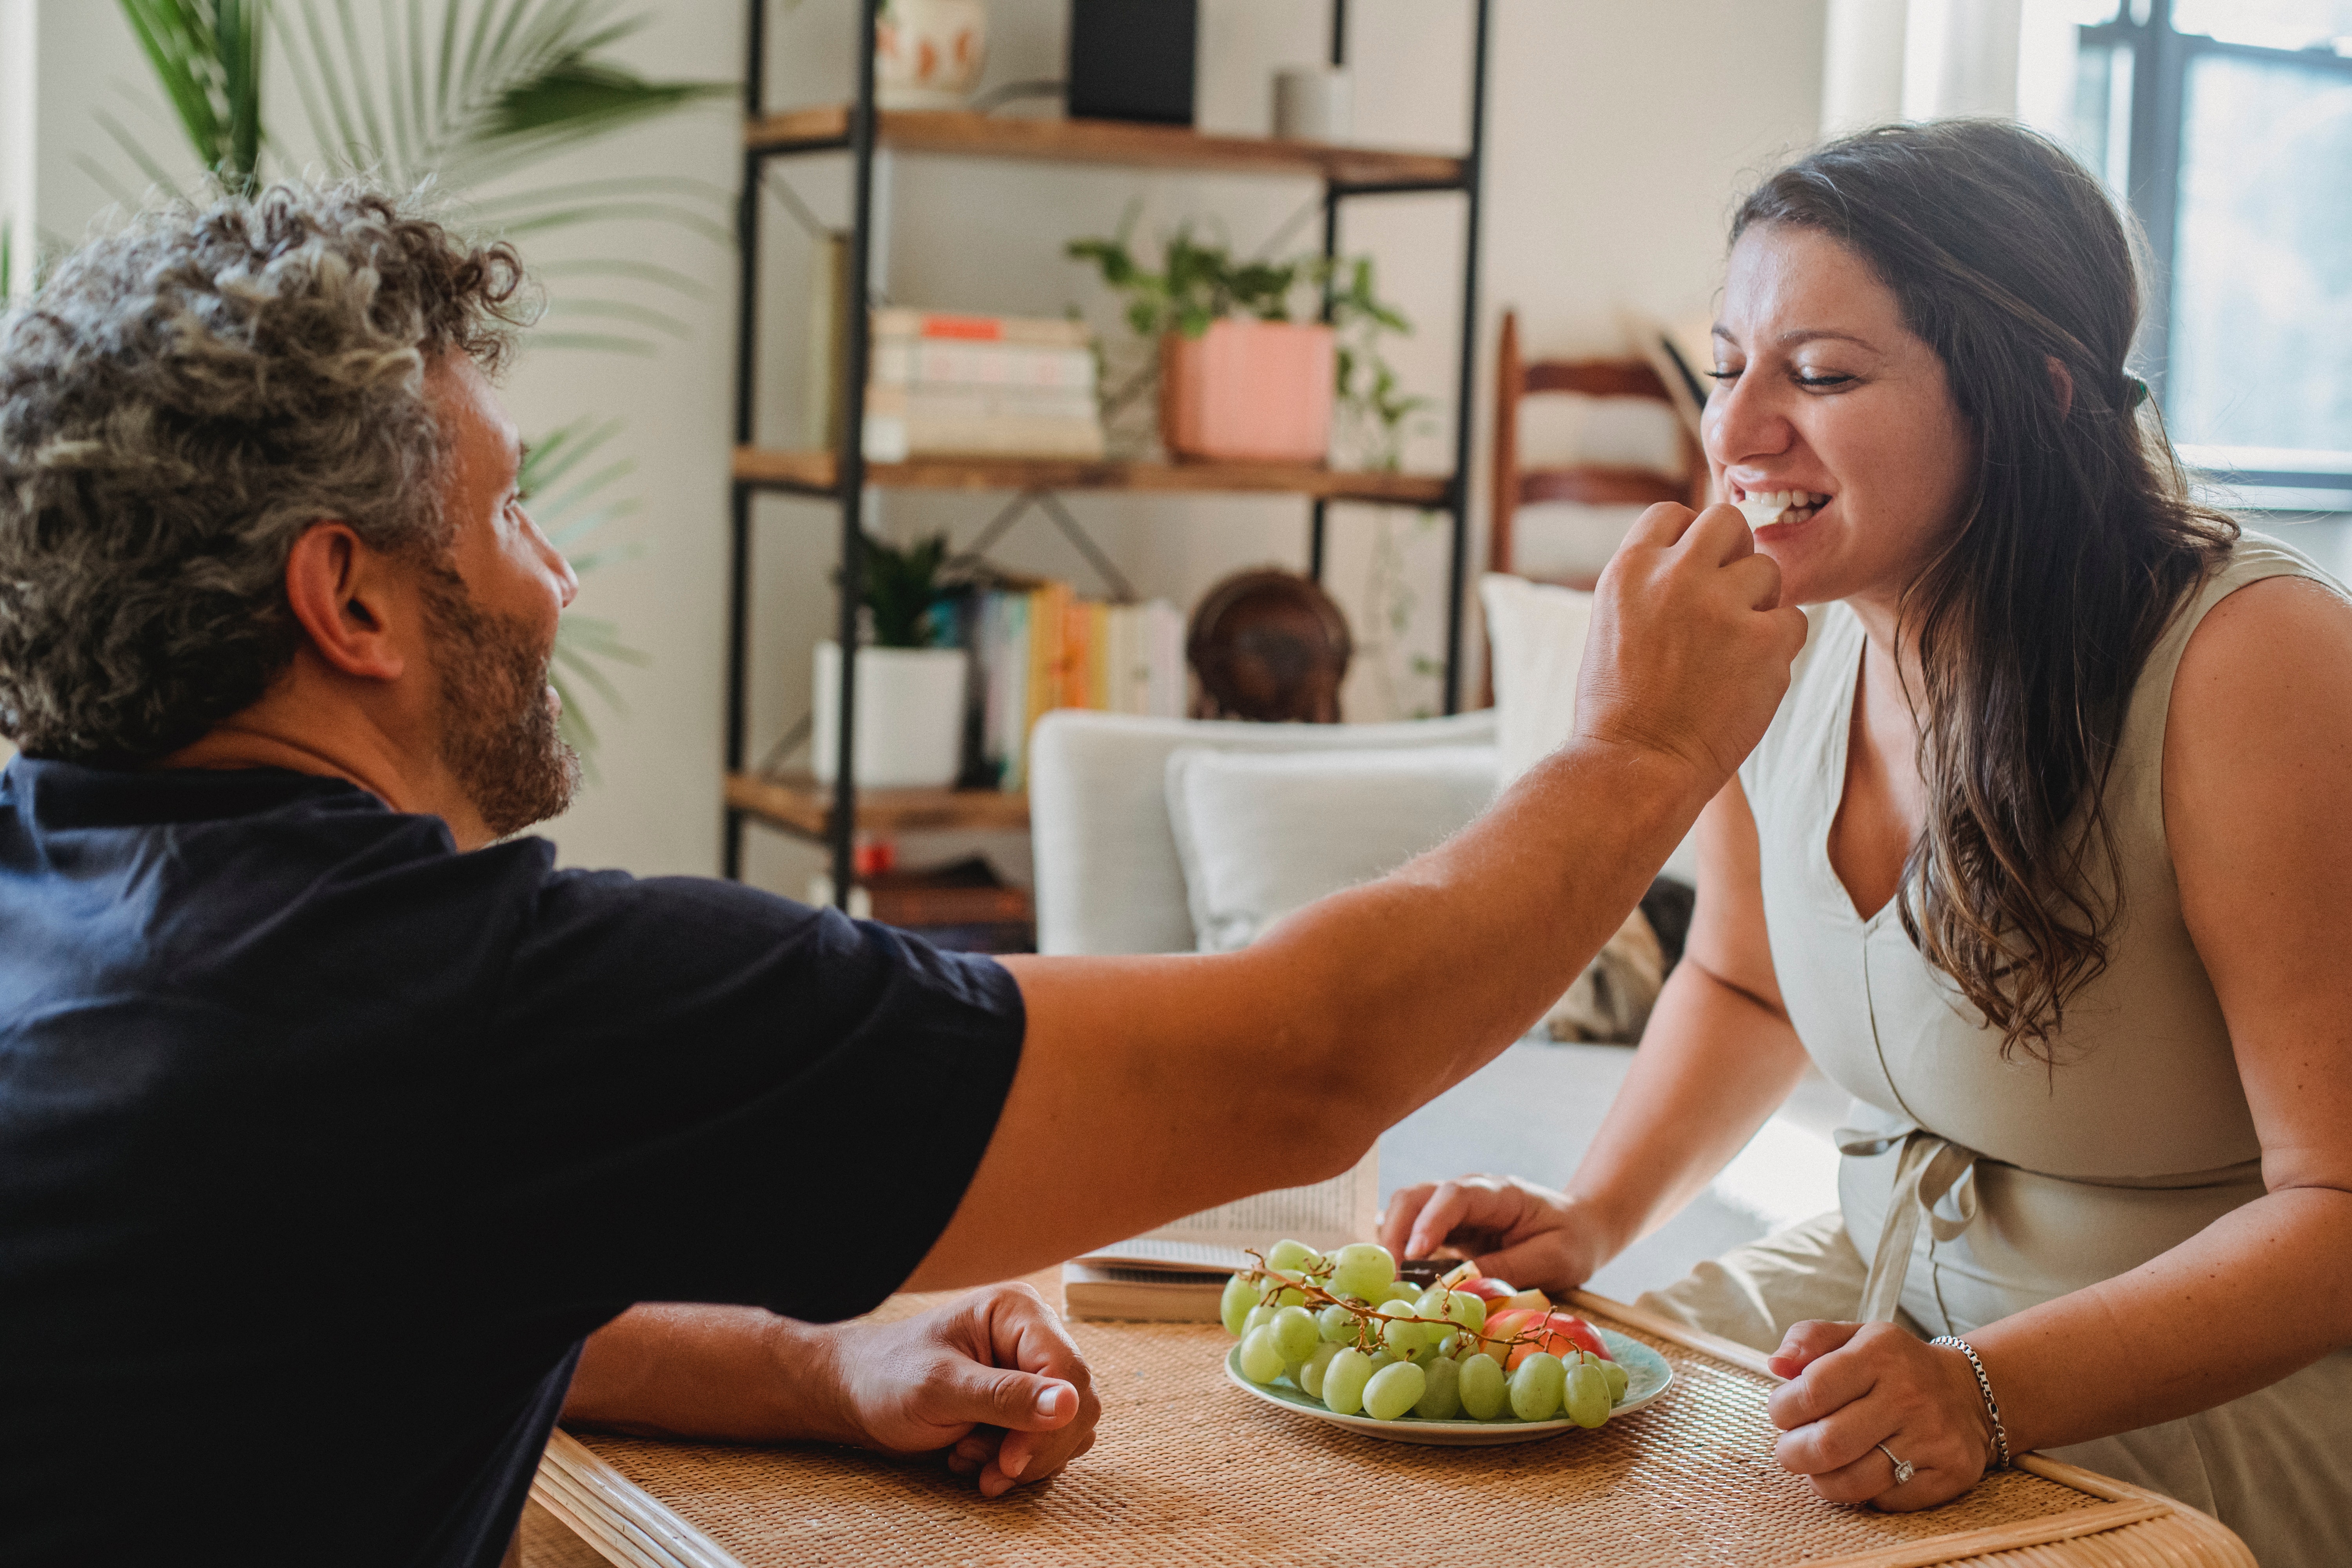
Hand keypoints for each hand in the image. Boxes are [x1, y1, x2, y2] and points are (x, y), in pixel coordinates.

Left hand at [828, 1282, 1099, 1497]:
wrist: (858, 1395)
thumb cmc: (888, 1378)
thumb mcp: (940, 1388)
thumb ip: (1005, 1397)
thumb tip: (1070, 1404)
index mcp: (1017, 1312)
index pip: (1068, 1372)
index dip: (1049, 1425)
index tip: (1009, 1462)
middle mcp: (1034, 1336)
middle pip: (1077, 1404)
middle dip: (1034, 1448)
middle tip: (988, 1470)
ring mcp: (1032, 1370)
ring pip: (1067, 1429)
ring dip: (1021, 1459)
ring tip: (968, 1456)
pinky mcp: (1025, 1402)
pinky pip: (1049, 1443)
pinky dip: (1014, 1463)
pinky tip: (973, 1458)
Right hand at [1377, 1175, 1611, 1293]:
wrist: (1581, 1227)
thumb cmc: (1571, 1240)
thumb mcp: (1551, 1260)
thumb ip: (1506, 1271)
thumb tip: (1459, 1288)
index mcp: (1498, 1194)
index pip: (1454, 1196)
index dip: (1429, 1222)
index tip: (1415, 1255)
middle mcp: (1468, 1195)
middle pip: (1415, 1197)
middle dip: (1395, 1232)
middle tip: (1389, 1276)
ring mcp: (1454, 1211)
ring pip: (1407, 1213)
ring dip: (1393, 1245)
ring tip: (1391, 1284)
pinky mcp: (1449, 1231)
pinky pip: (1415, 1235)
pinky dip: (1402, 1256)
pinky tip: (1401, 1282)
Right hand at [1575, 502, 1807, 791]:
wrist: (1635, 767)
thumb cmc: (1619, 706)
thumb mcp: (1613, 623)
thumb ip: (1651, 582)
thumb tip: (1694, 554)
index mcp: (1629, 569)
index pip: (1673, 513)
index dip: (1689, 540)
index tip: (1692, 573)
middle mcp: (1675, 576)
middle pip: (1728, 522)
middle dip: (1733, 553)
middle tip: (1727, 597)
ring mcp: (1722, 607)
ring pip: (1767, 571)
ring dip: (1759, 604)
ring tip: (1732, 648)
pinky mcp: (1765, 643)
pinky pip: (1794, 620)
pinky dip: (1778, 646)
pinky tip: (1749, 675)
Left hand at [1764, 1320, 1992, 1508]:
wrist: (1968, 1391)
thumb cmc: (1895, 1365)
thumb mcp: (1854, 1336)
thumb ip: (1809, 1339)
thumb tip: (1777, 1363)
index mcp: (1879, 1353)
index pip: (1812, 1391)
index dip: (1783, 1410)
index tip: (1783, 1413)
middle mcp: (1908, 1395)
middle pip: (1828, 1444)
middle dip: (1792, 1454)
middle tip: (1790, 1450)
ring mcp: (1933, 1438)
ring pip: (1854, 1482)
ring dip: (1821, 1480)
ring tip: (1818, 1467)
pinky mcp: (1951, 1473)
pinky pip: (1887, 1501)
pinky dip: (1863, 1494)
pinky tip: (1861, 1472)